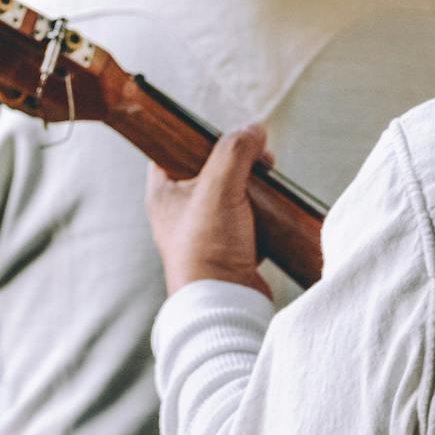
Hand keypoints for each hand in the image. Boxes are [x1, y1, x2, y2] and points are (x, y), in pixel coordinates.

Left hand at [145, 124, 271, 299]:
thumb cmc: (208, 248)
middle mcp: (179, 210)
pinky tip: (271, 206)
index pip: (174, 148)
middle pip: (210, 167)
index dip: (200, 135)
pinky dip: (260, 210)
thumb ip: (235, 151)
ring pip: (231, 191)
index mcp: (163, 192)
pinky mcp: (229, 247)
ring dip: (252, 184)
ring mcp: (205, 230)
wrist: (225, 304)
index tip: (227, 134)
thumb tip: (254, 129)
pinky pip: (246, 217)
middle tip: (259, 159)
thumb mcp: (219, 187)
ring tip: (268, 180)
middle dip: (238, 159)